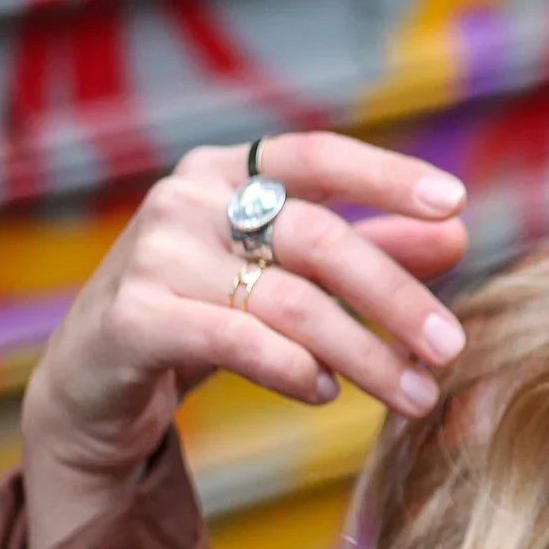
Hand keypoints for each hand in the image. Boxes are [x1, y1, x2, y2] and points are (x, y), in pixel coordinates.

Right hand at [18, 131, 471, 548]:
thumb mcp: (288, 275)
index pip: (319, 155)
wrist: (94, 383)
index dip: (388, 175)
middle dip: (396, 297)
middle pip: (319, 238)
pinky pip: (236, 341)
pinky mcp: (131, 318)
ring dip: (364, 354)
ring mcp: (153, 255)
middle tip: (452, 348)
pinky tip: (327, 391)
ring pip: (288, 301)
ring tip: (414, 394)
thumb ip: (366, 249)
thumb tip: (454, 234)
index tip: (455, 203)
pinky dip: (294, 369)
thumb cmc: (206, 314)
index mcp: (228, 171)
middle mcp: (187, 198)